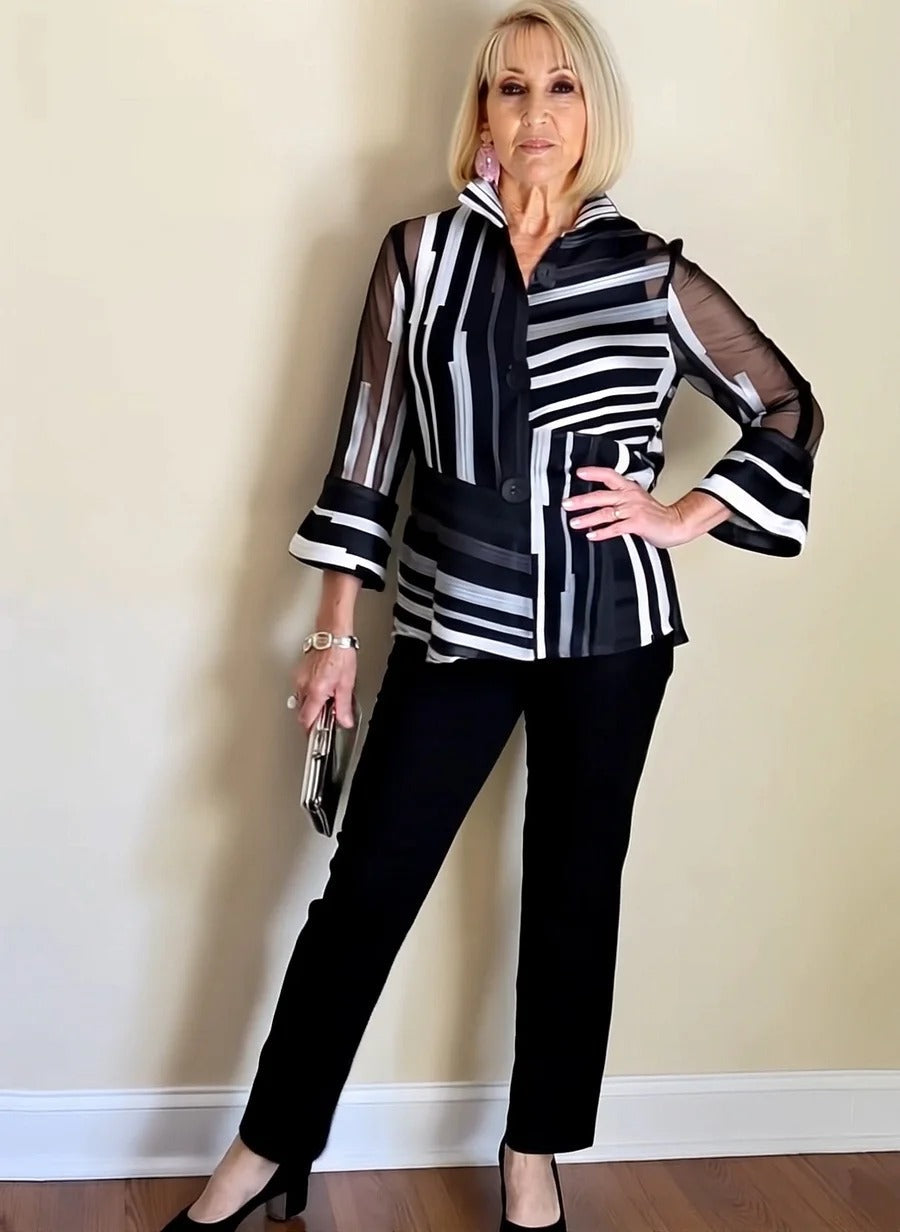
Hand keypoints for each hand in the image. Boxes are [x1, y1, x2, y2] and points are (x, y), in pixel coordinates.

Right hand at [292, 645, 357, 732]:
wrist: (332, 634)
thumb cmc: (340, 653)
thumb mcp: (347, 682)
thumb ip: (344, 705)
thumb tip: (344, 720)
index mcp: (316, 691)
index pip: (307, 720)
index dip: (311, 731)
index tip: (316, 737)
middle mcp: (303, 686)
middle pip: (302, 712)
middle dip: (312, 718)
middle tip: (325, 719)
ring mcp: (299, 678)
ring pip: (300, 701)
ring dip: (311, 705)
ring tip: (327, 700)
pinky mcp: (299, 672)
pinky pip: (301, 689)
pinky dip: (310, 694)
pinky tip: (322, 688)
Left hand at [563, 466, 693, 548]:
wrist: (676, 523)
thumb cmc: (656, 514)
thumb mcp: (637, 499)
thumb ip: (620, 499)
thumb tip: (598, 501)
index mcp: (629, 488)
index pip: (609, 475)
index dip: (593, 473)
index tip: (578, 473)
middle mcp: (630, 497)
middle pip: (602, 495)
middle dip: (582, 500)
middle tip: (567, 503)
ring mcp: (633, 510)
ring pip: (606, 512)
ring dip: (588, 518)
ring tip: (574, 522)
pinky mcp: (637, 523)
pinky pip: (616, 528)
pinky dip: (602, 532)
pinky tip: (592, 535)